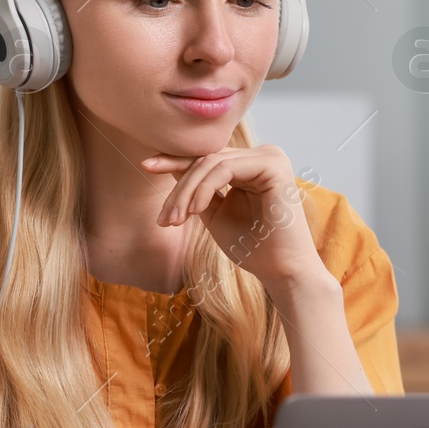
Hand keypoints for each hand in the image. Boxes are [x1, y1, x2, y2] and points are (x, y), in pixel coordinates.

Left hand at [139, 144, 327, 292]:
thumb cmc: (252, 247)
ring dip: (187, 192)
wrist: (282, 272)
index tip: (146, 166)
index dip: (175, 160)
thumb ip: (197, 190)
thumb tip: (168, 164)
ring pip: (211, 163)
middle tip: (164, 220)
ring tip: (175, 220)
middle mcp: (263, 155)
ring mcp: (270, 157)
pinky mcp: (273, 165)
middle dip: (179, 189)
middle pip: (206, 159)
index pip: (207, 158)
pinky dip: (204, 189)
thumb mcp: (215, 212)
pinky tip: (194, 211)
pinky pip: (225, 169)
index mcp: (252, 164)